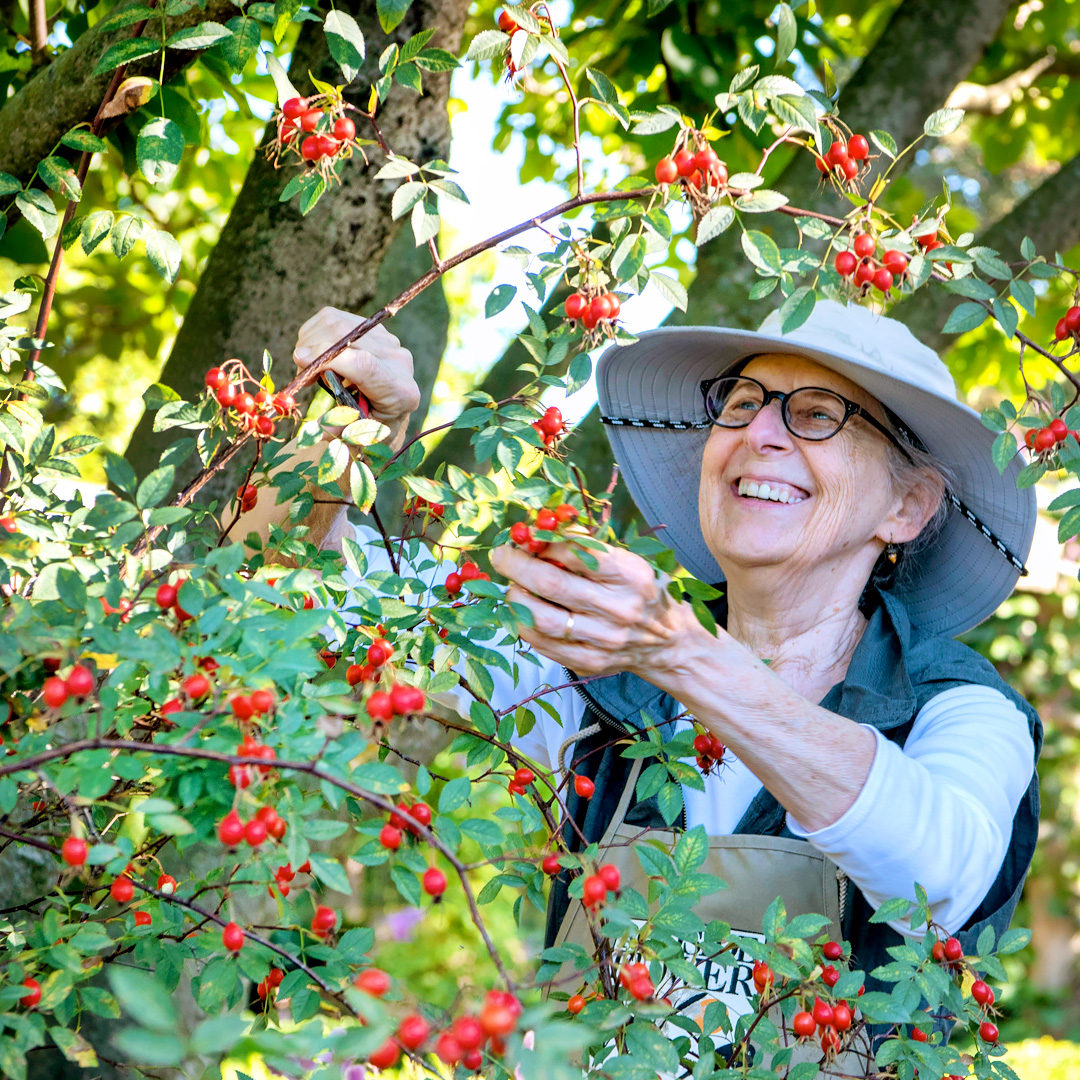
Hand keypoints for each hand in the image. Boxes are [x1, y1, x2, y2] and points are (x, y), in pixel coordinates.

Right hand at [293, 308, 419, 441]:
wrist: (386, 413)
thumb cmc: (368, 429)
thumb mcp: (356, 436)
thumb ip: (338, 430)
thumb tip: (317, 427)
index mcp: (400, 392)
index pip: (365, 364)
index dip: (329, 359)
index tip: (301, 361)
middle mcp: (398, 361)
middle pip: (348, 337)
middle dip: (314, 350)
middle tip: (302, 373)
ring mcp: (387, 340)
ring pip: (337, 323)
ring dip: (311, 341)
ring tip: (309, 367)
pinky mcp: (372, 328)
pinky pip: (334, 318)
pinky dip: (315, 333)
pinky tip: (316, 354)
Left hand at [489, 538, 702, 679]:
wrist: (669, 644)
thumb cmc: (642, 593)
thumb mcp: (627, 561)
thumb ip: (588, 548)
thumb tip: (541, 530)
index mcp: (631, 575)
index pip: (575, 552)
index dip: (543, 541)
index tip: (527, 536)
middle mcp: (619, 608)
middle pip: (551, 584)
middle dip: (517, 565)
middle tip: (502, 555)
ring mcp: (603, 640)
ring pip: (541, 617)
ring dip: (516, 596)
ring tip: (512, 586)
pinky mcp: (589, 662)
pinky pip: (542, 643)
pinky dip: (523, 623)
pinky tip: (522, 610)